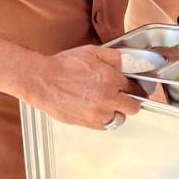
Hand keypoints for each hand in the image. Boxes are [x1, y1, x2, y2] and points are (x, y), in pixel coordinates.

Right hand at [18, 45, 141, 129]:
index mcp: (110, 79)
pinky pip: (105, 126)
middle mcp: (107, 99)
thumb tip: (129, 62)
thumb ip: (114, 57)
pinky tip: (97, 109)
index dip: (135, 86)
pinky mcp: (87, 123)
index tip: (134, 86)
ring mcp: (97, 114)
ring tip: (108, 102)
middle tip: (125, 95)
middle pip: (133, 107)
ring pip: (119, 118)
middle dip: (131, 100)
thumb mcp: (92, 52)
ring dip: (117, 111)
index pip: (135, 87)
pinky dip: (104, 119)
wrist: (43, 81)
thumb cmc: (64, 66)